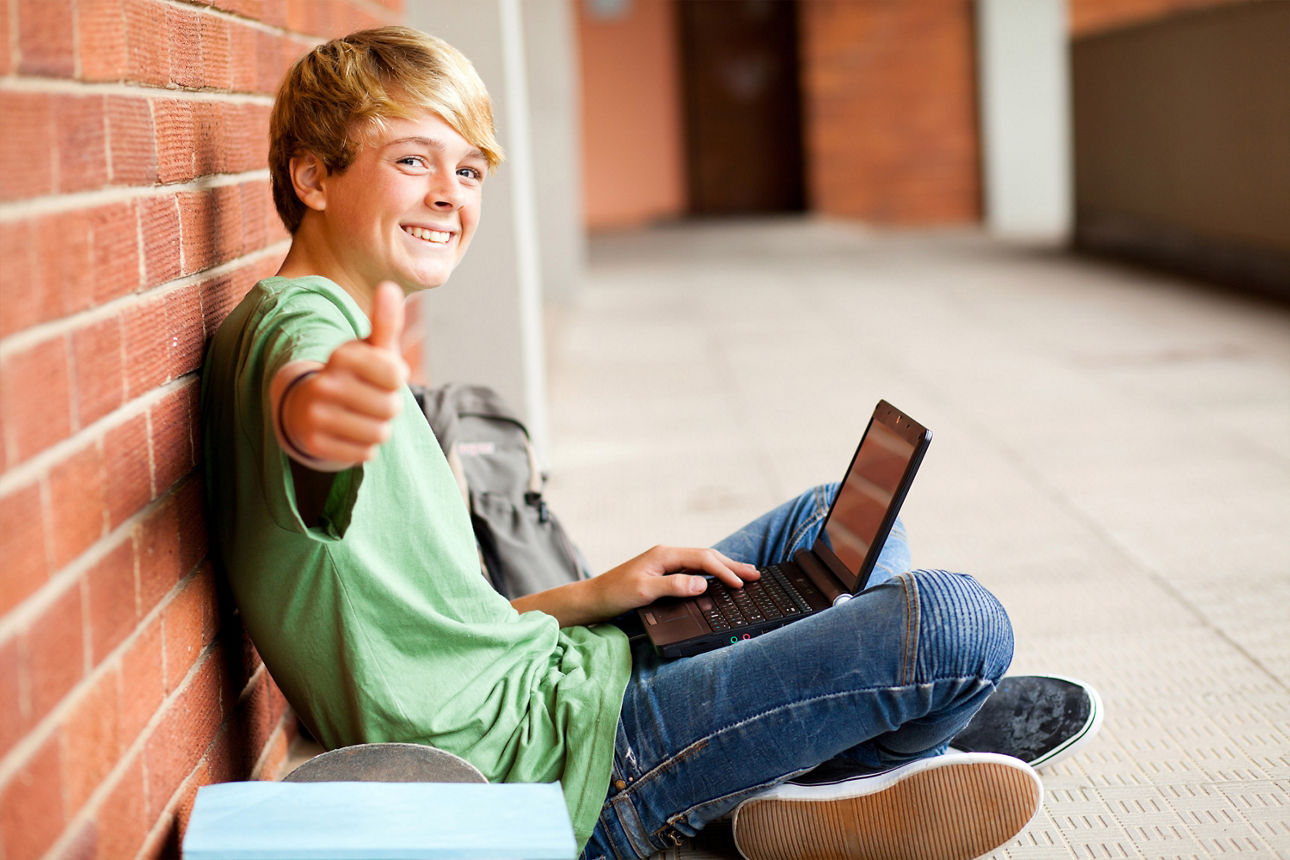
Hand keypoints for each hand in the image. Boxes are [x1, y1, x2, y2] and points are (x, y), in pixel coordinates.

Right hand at [274, 282, 410, 468]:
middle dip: (388, 407)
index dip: (396, 379)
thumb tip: (390, 286)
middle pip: (391, 408)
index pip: (397, 375)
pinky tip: (348, 433)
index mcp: (341, 355)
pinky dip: (364, 447)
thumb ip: (385, 322)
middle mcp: (323, 382)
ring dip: (378, 429)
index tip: (380, 375)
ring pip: (380, 433)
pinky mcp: (313, 443)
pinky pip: (365, 453)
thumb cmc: (354, 375)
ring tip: (360, 416)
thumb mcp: (371, 348)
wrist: (307, 406)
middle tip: (369, 400)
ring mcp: (315, 414)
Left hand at [512, 546, 759, 626]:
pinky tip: (716, 581)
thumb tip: (702, 583)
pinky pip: (691, 571)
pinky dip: (709, 575)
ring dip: (722, 569)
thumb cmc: (613, 594)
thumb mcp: (644, 591)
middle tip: (755, 575)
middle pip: (706, 557)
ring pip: (700, 563)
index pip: (703, 559)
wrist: (591, 599)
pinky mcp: (660, 573)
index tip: (741, 583)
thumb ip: (674, 586)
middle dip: (731, 566)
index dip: (724, 571)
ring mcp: (663, 563)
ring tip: (743, 576)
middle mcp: (665, 555)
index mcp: (664, 554)